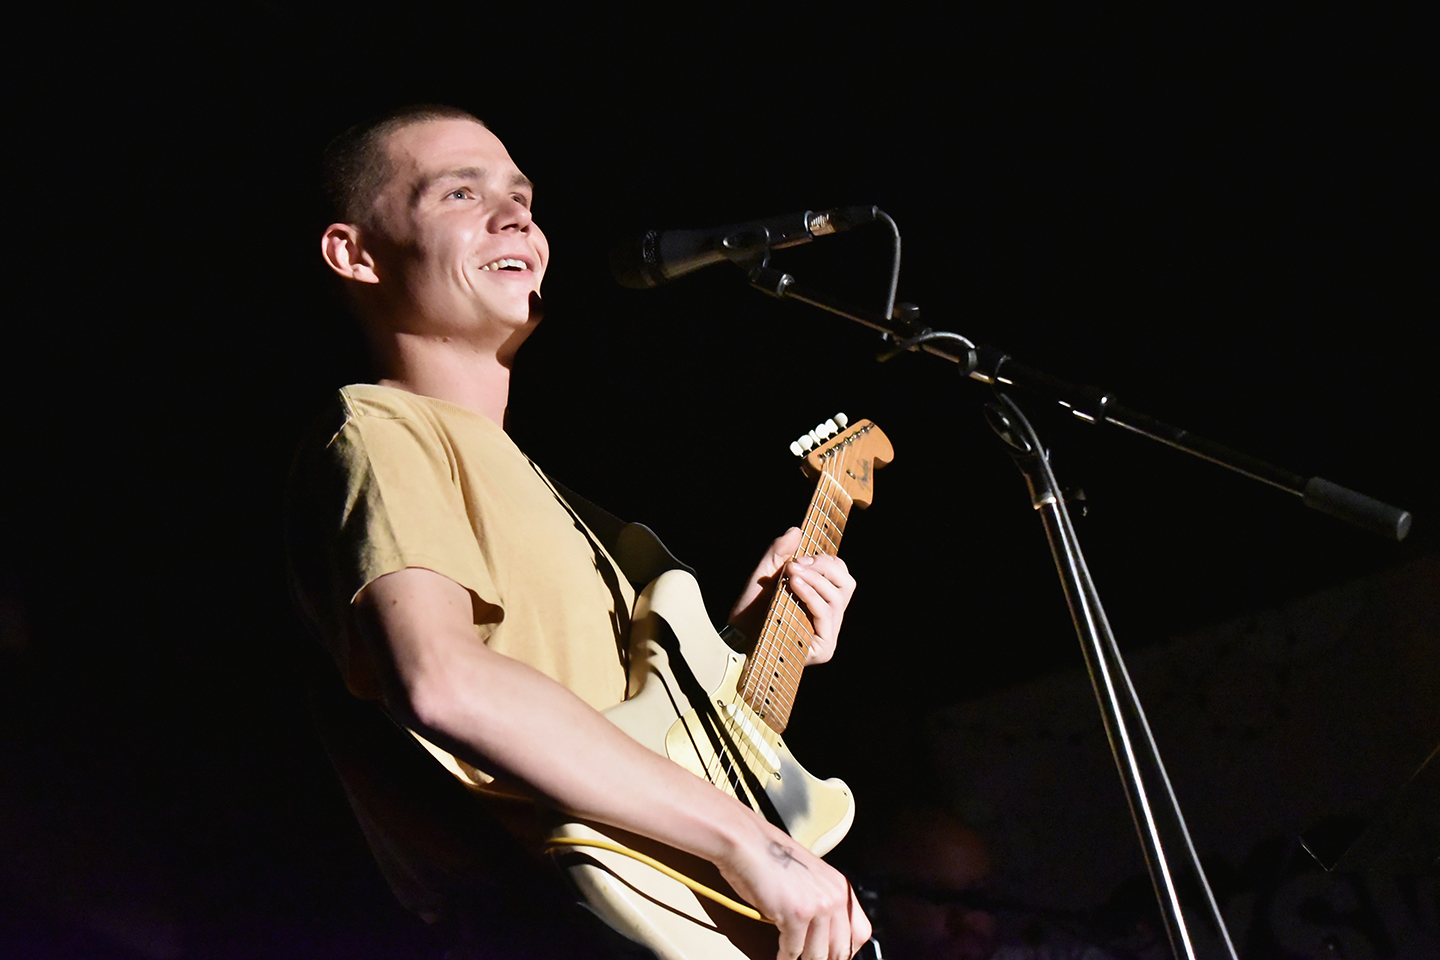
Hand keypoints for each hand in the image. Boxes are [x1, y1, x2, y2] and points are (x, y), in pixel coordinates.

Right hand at [717, 820, 871, 959]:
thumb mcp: (809, 879)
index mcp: (840, 887)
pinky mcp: (796, 915)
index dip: (846, 950)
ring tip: (794, 959)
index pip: (860, 934)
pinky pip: (793, 951)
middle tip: (811, 959)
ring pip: (818, 955)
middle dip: (825, 959)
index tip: (835, 955)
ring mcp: (817, 906)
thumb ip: (821, 903)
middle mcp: (834, 897)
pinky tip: (781, 956)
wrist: (747, 844)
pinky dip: (785, 958)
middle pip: (841, 949)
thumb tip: (822, 934)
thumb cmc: (770, 858)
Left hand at [728, 528, 856, 665]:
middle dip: (824, 566)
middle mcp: (830, 618)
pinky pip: (825, 614)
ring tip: (791, 572)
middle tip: (797, 563)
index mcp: (822, 600)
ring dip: (814, 579)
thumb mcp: (764, 575)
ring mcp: (828, 634)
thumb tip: (796, 530)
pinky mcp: (824, 648)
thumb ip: (779, 553)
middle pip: (846, 583)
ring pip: (837, 597)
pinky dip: (811, 595)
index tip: (802, 556)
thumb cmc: (750, 611)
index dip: (827, 561)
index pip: (840, 575)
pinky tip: (794, 585)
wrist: (734, 640)